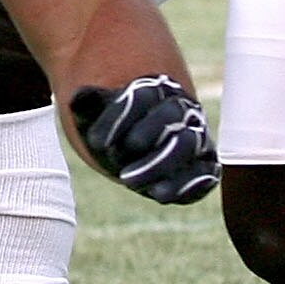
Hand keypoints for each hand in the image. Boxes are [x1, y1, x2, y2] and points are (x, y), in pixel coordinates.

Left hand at [68, 75, 217, 203]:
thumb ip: (86, 105)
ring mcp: (196, 136)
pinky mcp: (205, 165)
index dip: (118, 117)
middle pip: (171, 115)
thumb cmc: (113, 130)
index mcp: (155, 88)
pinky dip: (186, 184)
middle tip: (116, 166)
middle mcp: (181, 108)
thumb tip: (79, 97)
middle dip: (143, 139)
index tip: (95, 143)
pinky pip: (205, 172)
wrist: (134, 150)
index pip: (143, 95)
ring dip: (159, 164)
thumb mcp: (95, 116)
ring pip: (188, 143)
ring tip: (129, 182)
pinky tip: (159, 194)